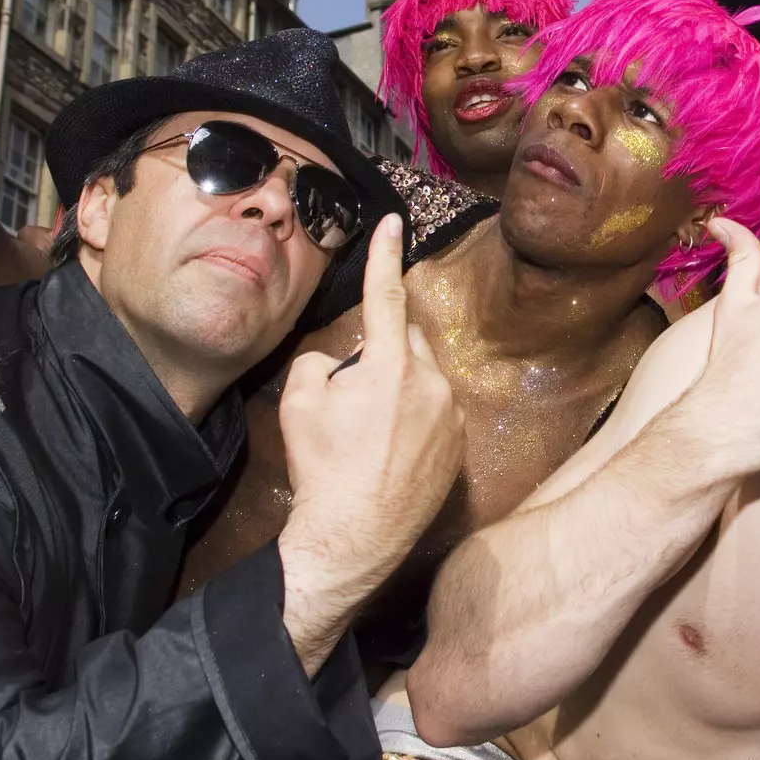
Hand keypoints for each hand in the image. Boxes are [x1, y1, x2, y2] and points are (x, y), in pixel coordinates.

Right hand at [276, 215, 465, 665]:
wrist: (353, 538)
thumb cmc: (322, 468)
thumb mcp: (299, 403)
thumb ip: (320, 363)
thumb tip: (343, 362)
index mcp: (391, 367)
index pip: (385, 297)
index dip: (385, 256)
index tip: (393, 222)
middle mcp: (432, 384)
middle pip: (408, 343)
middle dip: (382, 354)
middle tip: (352, 396)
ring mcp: (451, 417)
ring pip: (423, 380)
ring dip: (398, 390)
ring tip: (369, 434)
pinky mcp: (460, 447)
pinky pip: (436, 413)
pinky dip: (413, 420)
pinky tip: (389, 453)